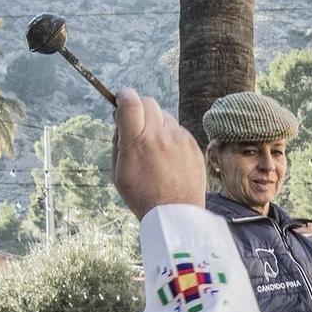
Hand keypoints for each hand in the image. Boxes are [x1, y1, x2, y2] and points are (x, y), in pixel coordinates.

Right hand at [111, 91, 204, 219]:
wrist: (175, 214)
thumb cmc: (142, 196)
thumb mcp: (117, 172)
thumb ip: (118, 142)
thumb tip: (120, 120)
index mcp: (136, 142)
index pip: (129, 102)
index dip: (123, 96)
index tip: (121, 100)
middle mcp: (159, 135)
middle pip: (148, 102)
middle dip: (139, 108)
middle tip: (136, 125)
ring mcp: (179, 139)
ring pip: (164, 115)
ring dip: (156, 123)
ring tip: (154, 148)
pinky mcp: (193, 144)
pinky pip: (178, 129)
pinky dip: (171, 136)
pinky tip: (168, 156)